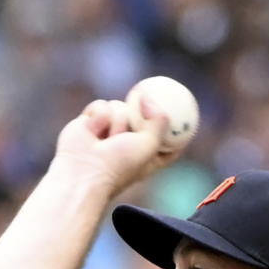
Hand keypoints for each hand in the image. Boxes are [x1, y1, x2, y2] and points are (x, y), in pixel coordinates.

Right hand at [54, 97, 174, 198]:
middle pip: (142, 118)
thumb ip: (159, 122)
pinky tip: (92, 130)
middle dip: (143, 111)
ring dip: (117, 119)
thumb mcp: (149, 145)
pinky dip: (99, 116)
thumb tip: (150, 98)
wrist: (83, 169)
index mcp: (146, 158)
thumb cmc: (118, 165)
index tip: (186, 121)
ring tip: (108, 137)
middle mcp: (127, 146)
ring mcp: (108, 133)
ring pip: (121, 107)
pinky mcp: (90, 123)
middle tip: (142, 104)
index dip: (175, 133)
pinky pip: (101, 106)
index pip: (166, 146)